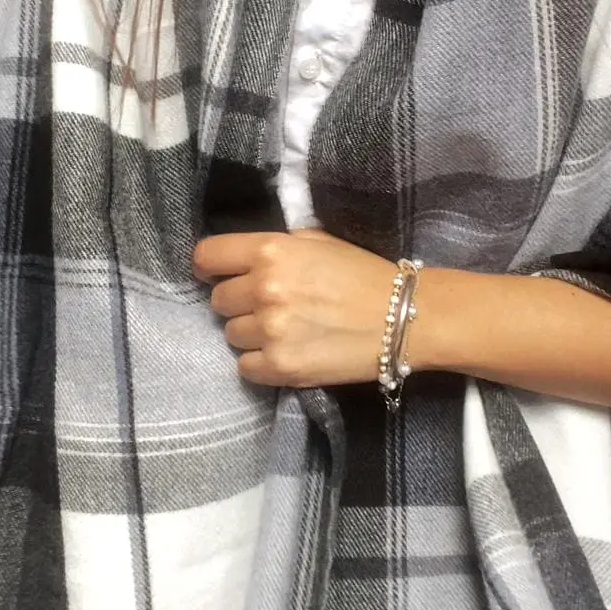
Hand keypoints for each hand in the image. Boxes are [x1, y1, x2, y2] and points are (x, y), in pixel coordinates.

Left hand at [191, 228, 397, 387]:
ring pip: (231, 335)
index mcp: (270, 251)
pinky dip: (262, 363)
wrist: (404, 319)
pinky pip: (246, 367)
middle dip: (239, 303)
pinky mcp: (281, 367)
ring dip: (252, 334)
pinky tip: (288, 352)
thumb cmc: (362, 274)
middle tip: (269, 306)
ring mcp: (271, 331)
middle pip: (218, 301)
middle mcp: (263, 289)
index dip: (210, 267)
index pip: (207, 257)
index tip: (219, 275)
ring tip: (285, 330)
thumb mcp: (317, 242)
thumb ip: (276, 247)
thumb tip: (242, 258)